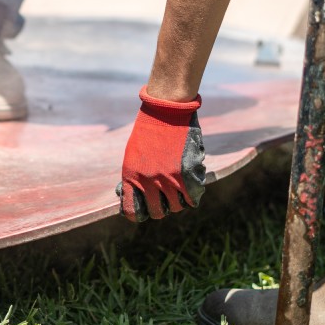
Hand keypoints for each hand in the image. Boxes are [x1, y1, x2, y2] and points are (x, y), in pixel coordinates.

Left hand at [118, 87, 205, 221]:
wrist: (165, 110)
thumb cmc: (147, 131)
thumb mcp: (132, 155)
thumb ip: (134, 177)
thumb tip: (132, 196)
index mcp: (131, 177)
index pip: (132, 211)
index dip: (137, 214)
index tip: (143, 211)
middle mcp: (149, 181)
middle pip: (157, 212)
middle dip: (161, 208)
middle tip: (164, 200)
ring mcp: (169, 179)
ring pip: (176, 207)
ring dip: (178, 201)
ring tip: (178, 190)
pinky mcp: (187, 173)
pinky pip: (193, 198)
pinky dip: (193, 195)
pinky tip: (191, 186)